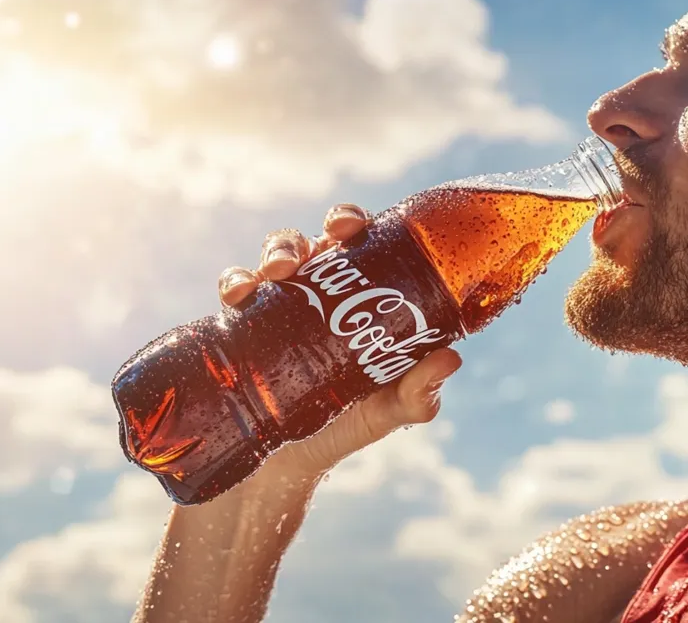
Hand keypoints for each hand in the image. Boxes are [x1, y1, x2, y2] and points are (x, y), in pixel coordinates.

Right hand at [216, 204, 461, 486]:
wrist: (285, 466)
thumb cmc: (345, 425)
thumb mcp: (386, 411)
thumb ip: (418, 391)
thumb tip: (452, 358)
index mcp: (361, 298)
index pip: (365, 244)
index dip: (359, 222)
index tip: (355, 225)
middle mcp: (322, 292)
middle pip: (322, 239)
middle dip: (326, 227)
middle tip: (328, 238)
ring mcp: (281, 304)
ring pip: (279, 253)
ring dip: (280, 249)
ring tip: (279, 271)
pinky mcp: (242, 322)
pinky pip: (236, 288)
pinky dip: (235, 282)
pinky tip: (239, 295)